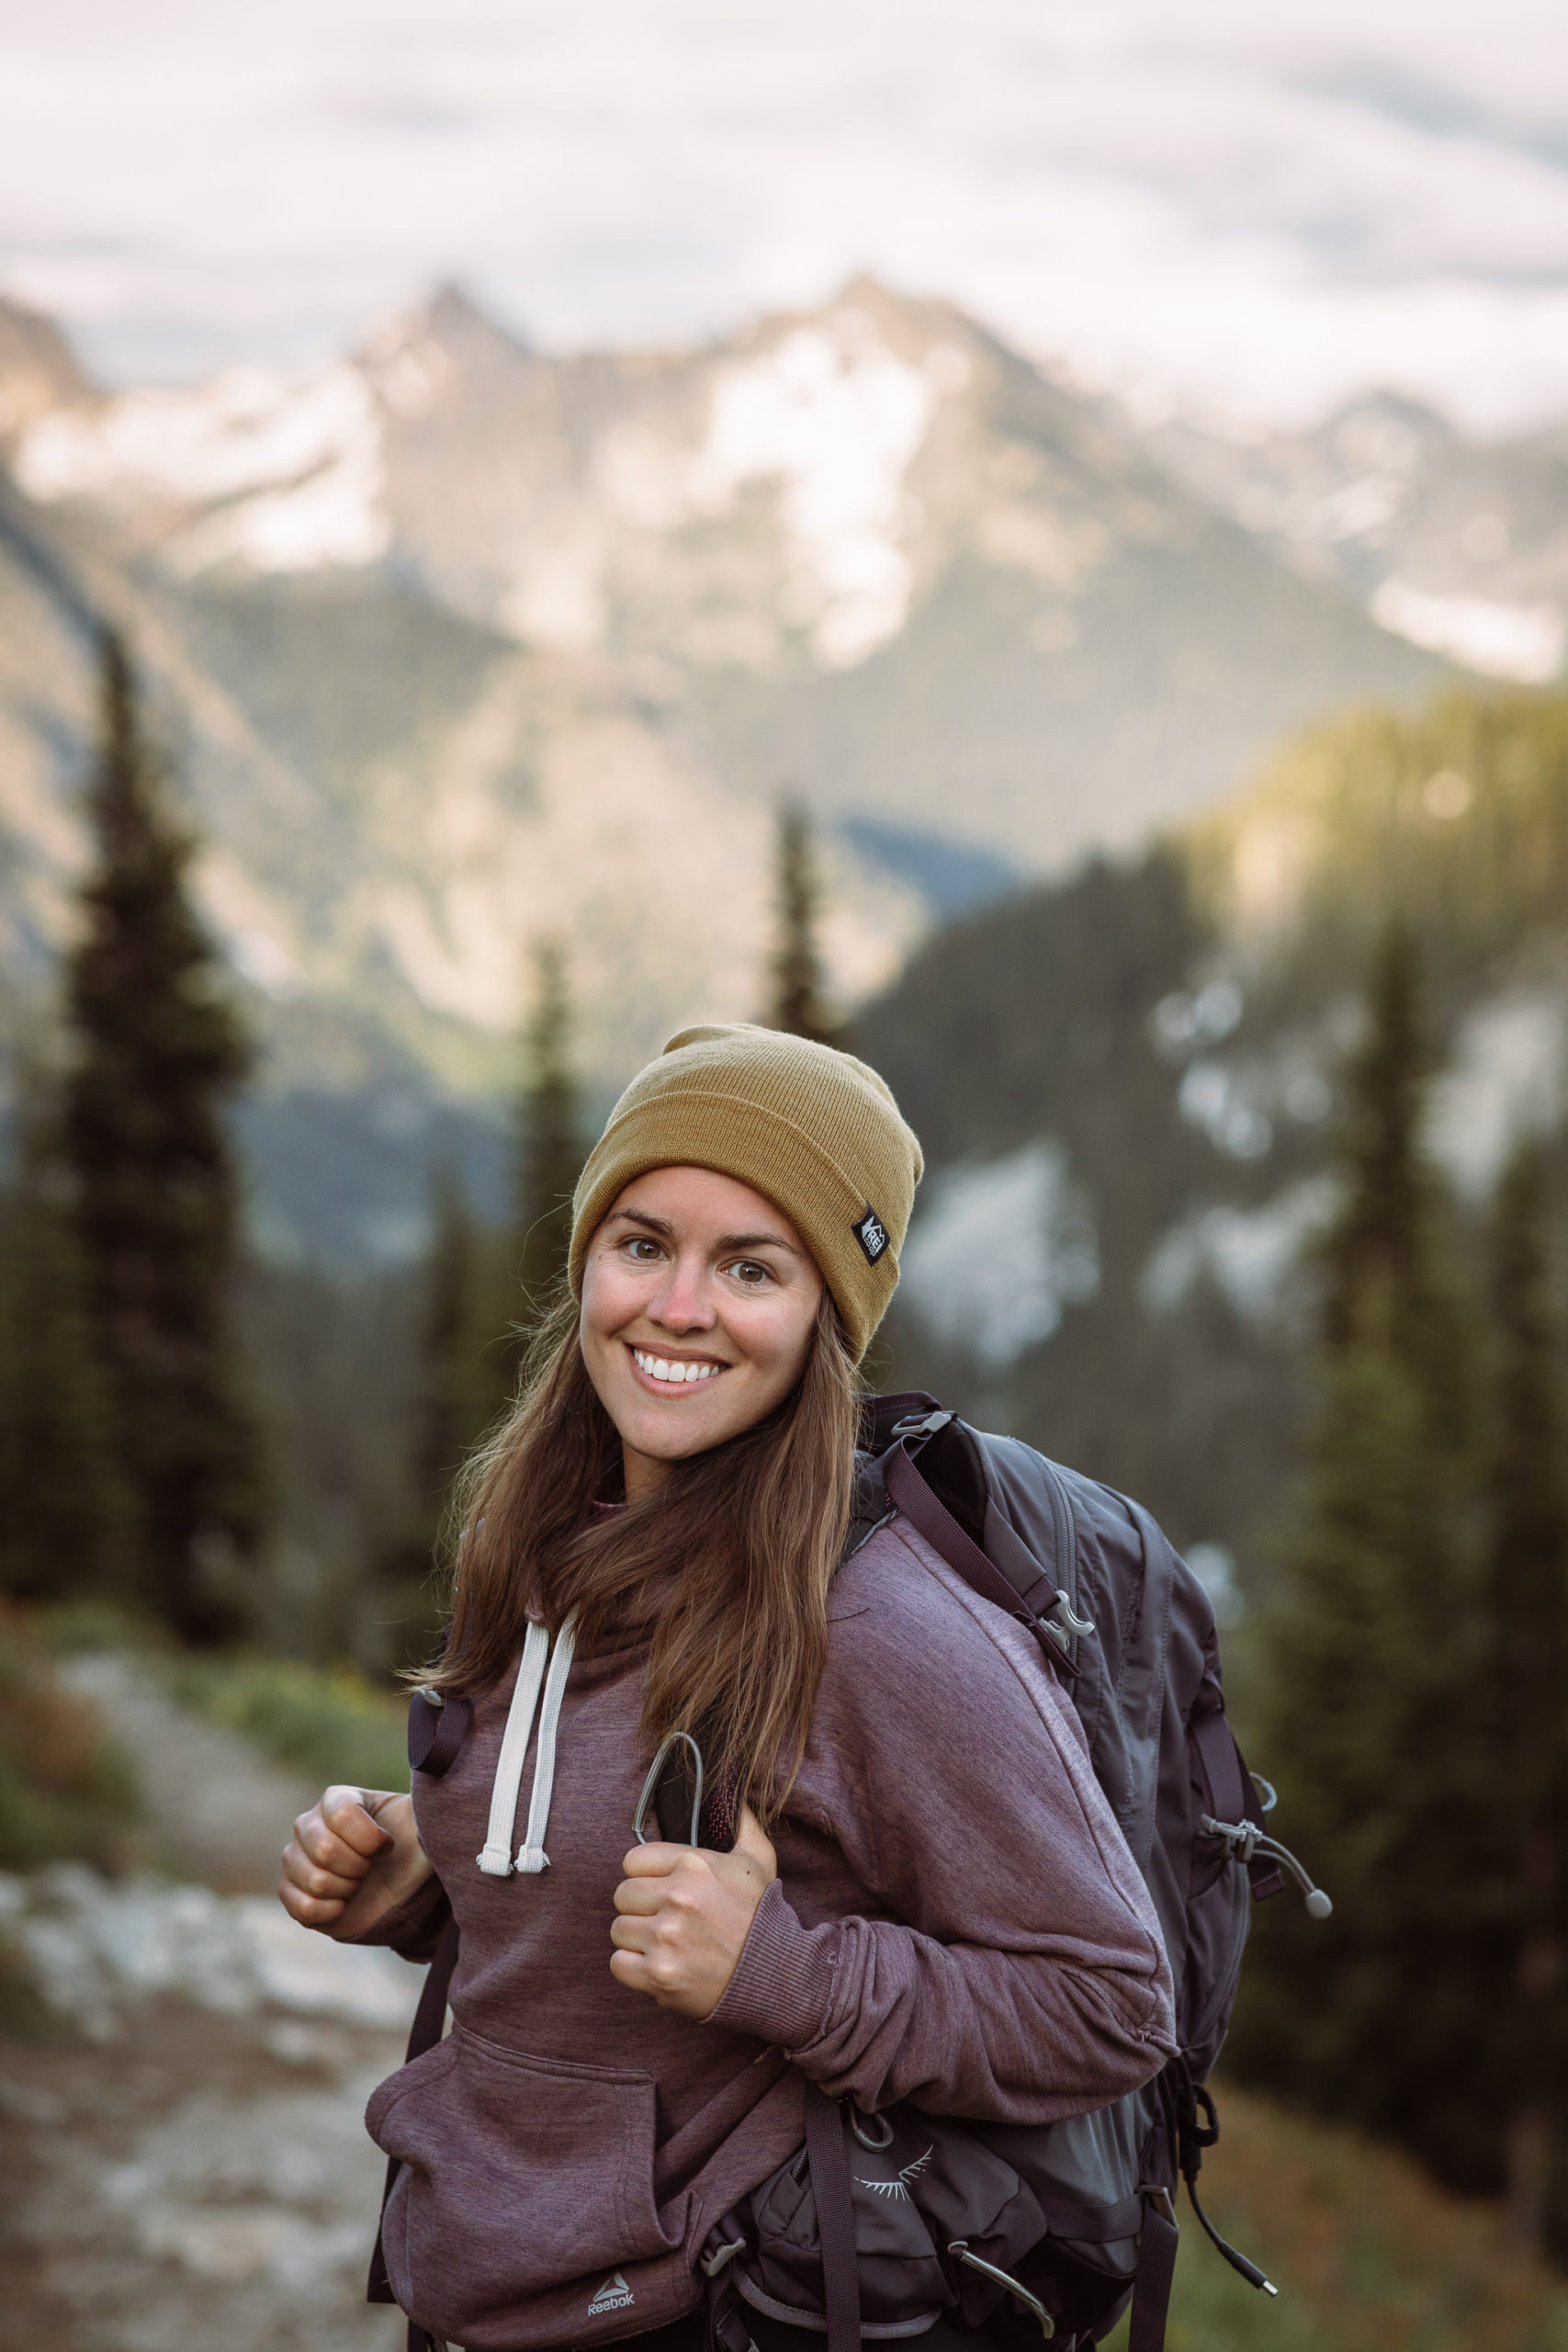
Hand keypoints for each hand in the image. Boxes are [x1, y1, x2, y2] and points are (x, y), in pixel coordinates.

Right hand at [278, 1785, 431, 1940]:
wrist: (403, 1890)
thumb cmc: (412, 1849)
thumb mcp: (423, 1822)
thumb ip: (425, 1805)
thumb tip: (438, 1791)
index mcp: (337, 1799)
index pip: (343, 1813)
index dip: (372, 1838)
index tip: (388, 1846)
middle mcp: (308, 1825)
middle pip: (324, 1848)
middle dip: (359, 1866)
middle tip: (371, 1868)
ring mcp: (295, 1859)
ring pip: (314, 1880)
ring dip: (347, 1889)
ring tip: (358, 1883)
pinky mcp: (291, 1893)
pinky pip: (302, 1907)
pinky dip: (331, 1911)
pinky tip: (344, 1903)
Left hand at [610, 1804, 776, 2017]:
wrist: (775, 1974)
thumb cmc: (763, 1915)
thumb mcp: (758, 1860)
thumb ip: (743, 1823)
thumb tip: (733, 1795)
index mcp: (693, 1865)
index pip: (632, 1860)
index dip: (644, 1875)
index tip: (659, 1888)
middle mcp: (677, 1897)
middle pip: (622, 1895)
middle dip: (639, 1907)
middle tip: (662, 1918)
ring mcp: (666, 1938)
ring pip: (619, 1929)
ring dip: (637, 1938)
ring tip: (664, 1943)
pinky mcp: (659, 1974)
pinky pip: (618, 1963)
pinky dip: (633, 1968)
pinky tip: (658, 1964)